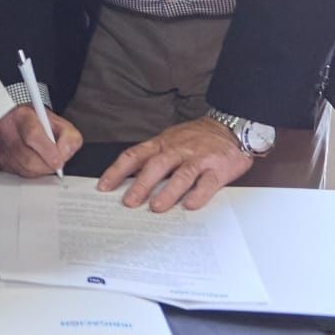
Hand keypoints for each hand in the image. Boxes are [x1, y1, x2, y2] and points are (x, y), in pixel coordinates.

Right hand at [0, 105, 81, 176]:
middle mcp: (6, 129)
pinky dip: (29, 172)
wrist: (17, 119)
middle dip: (46, 166)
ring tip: (43, 159)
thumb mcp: (59, 123)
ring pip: (23, 170)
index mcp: (22, 116)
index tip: (59, 161)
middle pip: (28, 159)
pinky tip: (32, 161)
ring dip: (38, 170)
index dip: (49, 152)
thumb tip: (65, 154)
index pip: (33, 136)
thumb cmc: (38, 122)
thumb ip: (69, 137)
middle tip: (54, 163)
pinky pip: (16, 173)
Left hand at [97, 117, 253, 211]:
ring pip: (181, 174)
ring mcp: (198, 158)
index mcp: (161, 144)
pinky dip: (199, 194)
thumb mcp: (168, 141)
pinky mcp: (218, 168)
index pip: (134, 156)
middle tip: (129, 202)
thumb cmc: (194, 138)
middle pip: (156, 165)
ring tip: (157, 207)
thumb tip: (127, 179)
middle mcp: (177, 150)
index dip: (117, 171)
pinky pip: (208, 182)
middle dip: (141, 184)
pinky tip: (190, 205)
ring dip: (168, 191)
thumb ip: (151, 157)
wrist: (230, 127)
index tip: (104, 187)